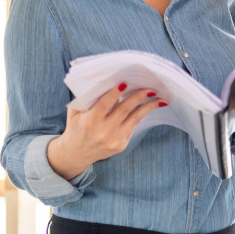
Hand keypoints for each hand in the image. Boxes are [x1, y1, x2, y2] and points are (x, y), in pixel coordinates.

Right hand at [47, 83, 165, 179]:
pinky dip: (140, 115)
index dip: (114, 93)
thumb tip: (105, 80)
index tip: (125, 82)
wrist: (77, 153)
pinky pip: (132, 127)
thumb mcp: (74, 112)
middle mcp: (103, 131)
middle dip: (139, 97)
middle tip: (151, 87)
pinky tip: (148, 107)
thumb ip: (85, 98)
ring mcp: (113, 140)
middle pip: (124, 110)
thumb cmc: (76, 127)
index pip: (104, 104)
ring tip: (160, 99)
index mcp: (89, 121)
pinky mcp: (121, 145)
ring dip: (148, 107)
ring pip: (135, 119)